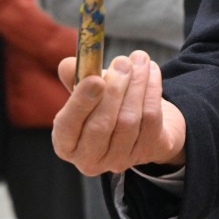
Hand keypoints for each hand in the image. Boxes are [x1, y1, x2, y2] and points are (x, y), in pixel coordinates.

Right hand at [52, 50, 187, 175]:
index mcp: (67, 144)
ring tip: (139, 59)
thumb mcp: (89, 92)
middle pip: (101, 126)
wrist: (143, 123)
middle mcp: (90, 159)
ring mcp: (121, 159)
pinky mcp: (149, 151)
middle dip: (114, 90)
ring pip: (129, 120)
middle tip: (122, 62)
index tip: (95, 79)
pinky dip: (152, 89)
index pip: (67, 127)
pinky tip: (152, 70)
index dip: (81, 103)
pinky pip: (151, 117)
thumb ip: (77, 79)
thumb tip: (68, 65)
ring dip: (136, 84)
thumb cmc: (107, 105)